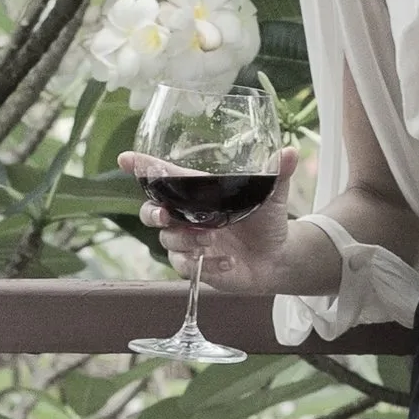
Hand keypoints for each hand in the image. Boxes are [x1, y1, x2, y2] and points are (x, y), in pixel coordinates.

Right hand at [119, 142, 300, 292]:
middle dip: (151, 213)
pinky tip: (226, 262)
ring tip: (212, 240)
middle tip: (166, 215)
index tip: (126, 159)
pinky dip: (205, 264)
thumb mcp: (273, 194)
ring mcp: (188, 243)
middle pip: (150, 212)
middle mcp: (186, 217)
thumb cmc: (267, 220)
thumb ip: (278, 172)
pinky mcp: (195, 267)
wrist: (277, 257)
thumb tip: (292, 151)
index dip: (141, 167)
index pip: (162, 177)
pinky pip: (185, 267)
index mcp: (197, 193)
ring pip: (167, 240)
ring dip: (186, 240)